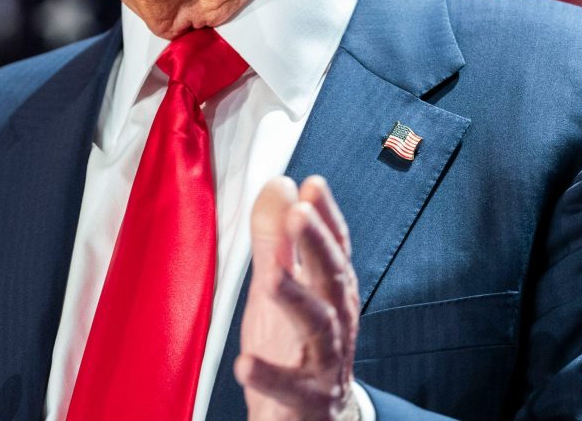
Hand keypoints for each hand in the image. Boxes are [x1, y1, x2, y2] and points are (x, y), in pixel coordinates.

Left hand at [235, 176, 360, 420]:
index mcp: (330, 291)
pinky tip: (245, 364)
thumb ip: (275, 239)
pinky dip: (269, 376)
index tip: (313, 183)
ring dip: (296, 298)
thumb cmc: (291, 346)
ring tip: (270, 277)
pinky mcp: (308, 400)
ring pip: (319, 327)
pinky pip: (291, 388)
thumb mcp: (278, 288)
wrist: (303, 417)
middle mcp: (336, 322)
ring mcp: (326, 362)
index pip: (334, 247)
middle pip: (332, 279)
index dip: (326, 215)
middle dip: (317, 245)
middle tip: (299, 213)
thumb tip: (281, 184)